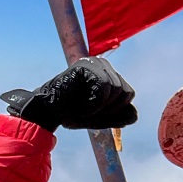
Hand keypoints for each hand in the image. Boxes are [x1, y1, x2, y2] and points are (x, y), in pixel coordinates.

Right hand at [0, 57, 136, 131]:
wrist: (48, 112)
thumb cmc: (73, 113)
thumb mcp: (101, 118)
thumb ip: (119, 116)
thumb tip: (134, 114)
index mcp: (109, 75)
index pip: (129, 94)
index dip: (116, 110)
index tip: (96, 114)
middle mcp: (104, 66)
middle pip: (126, 92)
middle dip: (110, 110)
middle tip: (89, 112)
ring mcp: (95, 63)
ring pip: (117, 89)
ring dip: (100, 107)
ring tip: (84, 108)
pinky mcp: (86, 65)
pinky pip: (104, 87)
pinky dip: (95, 104)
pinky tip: (82, 107)